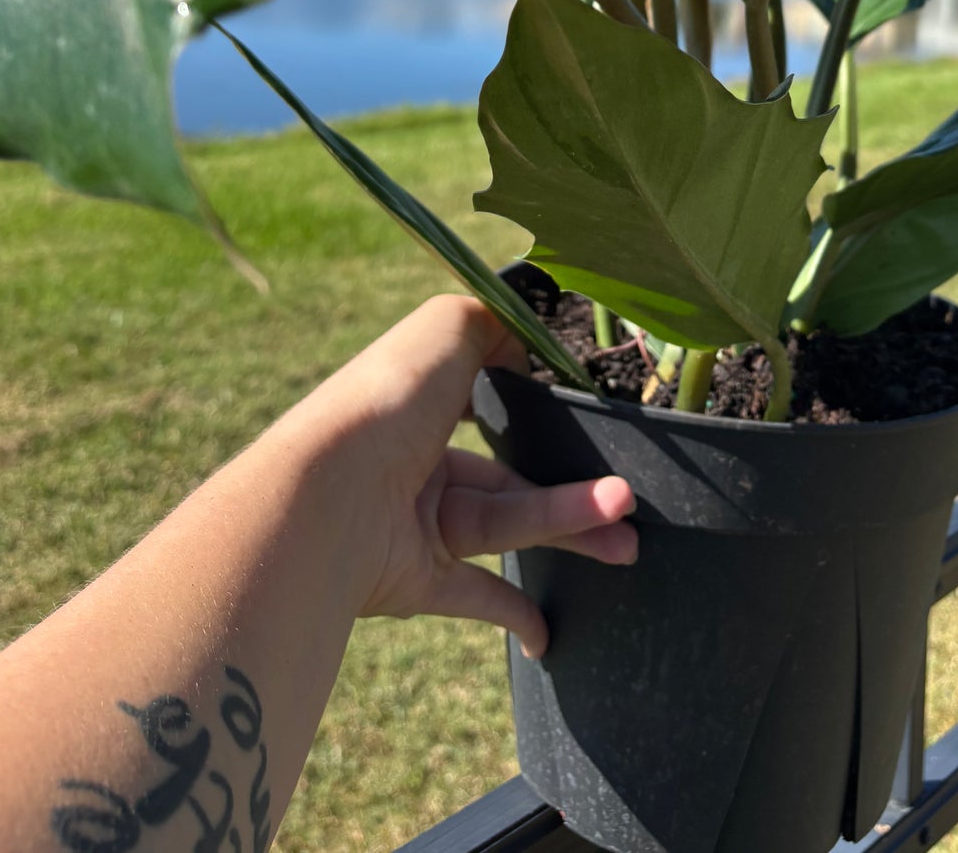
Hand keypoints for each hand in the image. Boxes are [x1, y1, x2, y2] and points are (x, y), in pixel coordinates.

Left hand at [289, 295, 636, 656]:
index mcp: (414, 404)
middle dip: (574, 491)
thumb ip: (491, 325)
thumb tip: (521, 350)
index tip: (582, 420)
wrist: (326, 500)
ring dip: (570, 530)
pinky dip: (513, 615)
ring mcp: (415, 525)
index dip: (526, 409)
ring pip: (507, 527)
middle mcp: (413, 464)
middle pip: (508, 478)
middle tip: (630, 503)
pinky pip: (473, 598)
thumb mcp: (444, 330)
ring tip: (627, 539)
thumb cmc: (384, 404)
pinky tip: (551, 632)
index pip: (474, 402)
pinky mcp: (413, 582)